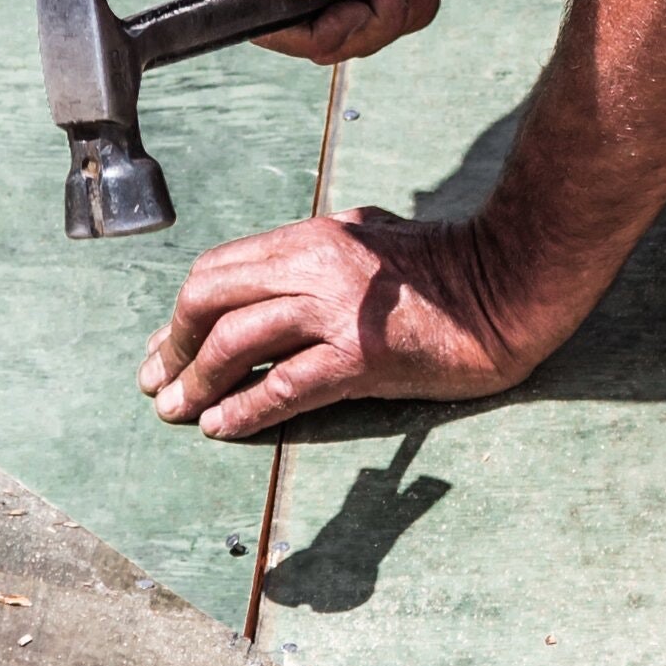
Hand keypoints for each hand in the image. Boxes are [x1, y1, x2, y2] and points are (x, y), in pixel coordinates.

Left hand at [139, 209, 547, 439]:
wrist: (508, 288)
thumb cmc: (445, 267)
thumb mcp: (370, 238)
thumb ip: (320, 249)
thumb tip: (272, 274)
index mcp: (312, 237)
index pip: (219, 270)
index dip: (181, 312)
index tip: (165, 346)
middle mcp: (315, 264)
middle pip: (210, 299)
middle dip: (173, 344)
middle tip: (157, 381)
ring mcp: (336, 309)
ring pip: (235, 342)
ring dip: (196, 383)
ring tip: (177, 411)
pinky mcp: (362, 355)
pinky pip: (284, 386)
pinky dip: (244, 410)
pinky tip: (222, 428)